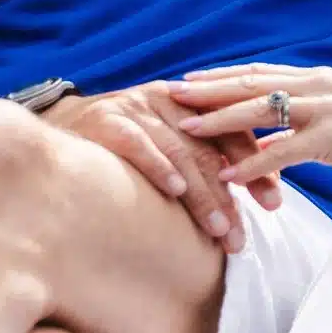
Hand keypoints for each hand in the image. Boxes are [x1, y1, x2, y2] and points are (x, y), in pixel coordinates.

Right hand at [43, 82, 281, 252]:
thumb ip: (203, 159)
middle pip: (209, 146)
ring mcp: (135, 107)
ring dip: (201, 193)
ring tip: (219, 228)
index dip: (256, 163)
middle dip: (232, 191)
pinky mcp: (106, 120)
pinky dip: (158, 166)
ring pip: (179, 150)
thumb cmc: (119, 146)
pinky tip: (174, 191)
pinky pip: (137, 144)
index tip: (275, 201)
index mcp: (188, 102)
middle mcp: (165, 99)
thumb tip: (251, 195)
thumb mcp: (165, 143)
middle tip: (244, 233)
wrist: (56, 129)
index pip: (231, 129)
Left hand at [170, 63, 331, 191]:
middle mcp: (318, 86)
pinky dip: (254, 163)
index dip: (221, 76)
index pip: (259, 72)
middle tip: (170, 95)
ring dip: (220, 121)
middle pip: (252, 83)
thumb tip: (269, 125)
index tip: (187, 80)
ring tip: (187, 131)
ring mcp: (326, 110)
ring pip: (262, 111)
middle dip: (208, 90)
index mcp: (316, 78)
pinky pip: (284, 151)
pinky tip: (230, 174)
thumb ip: (305, 114)